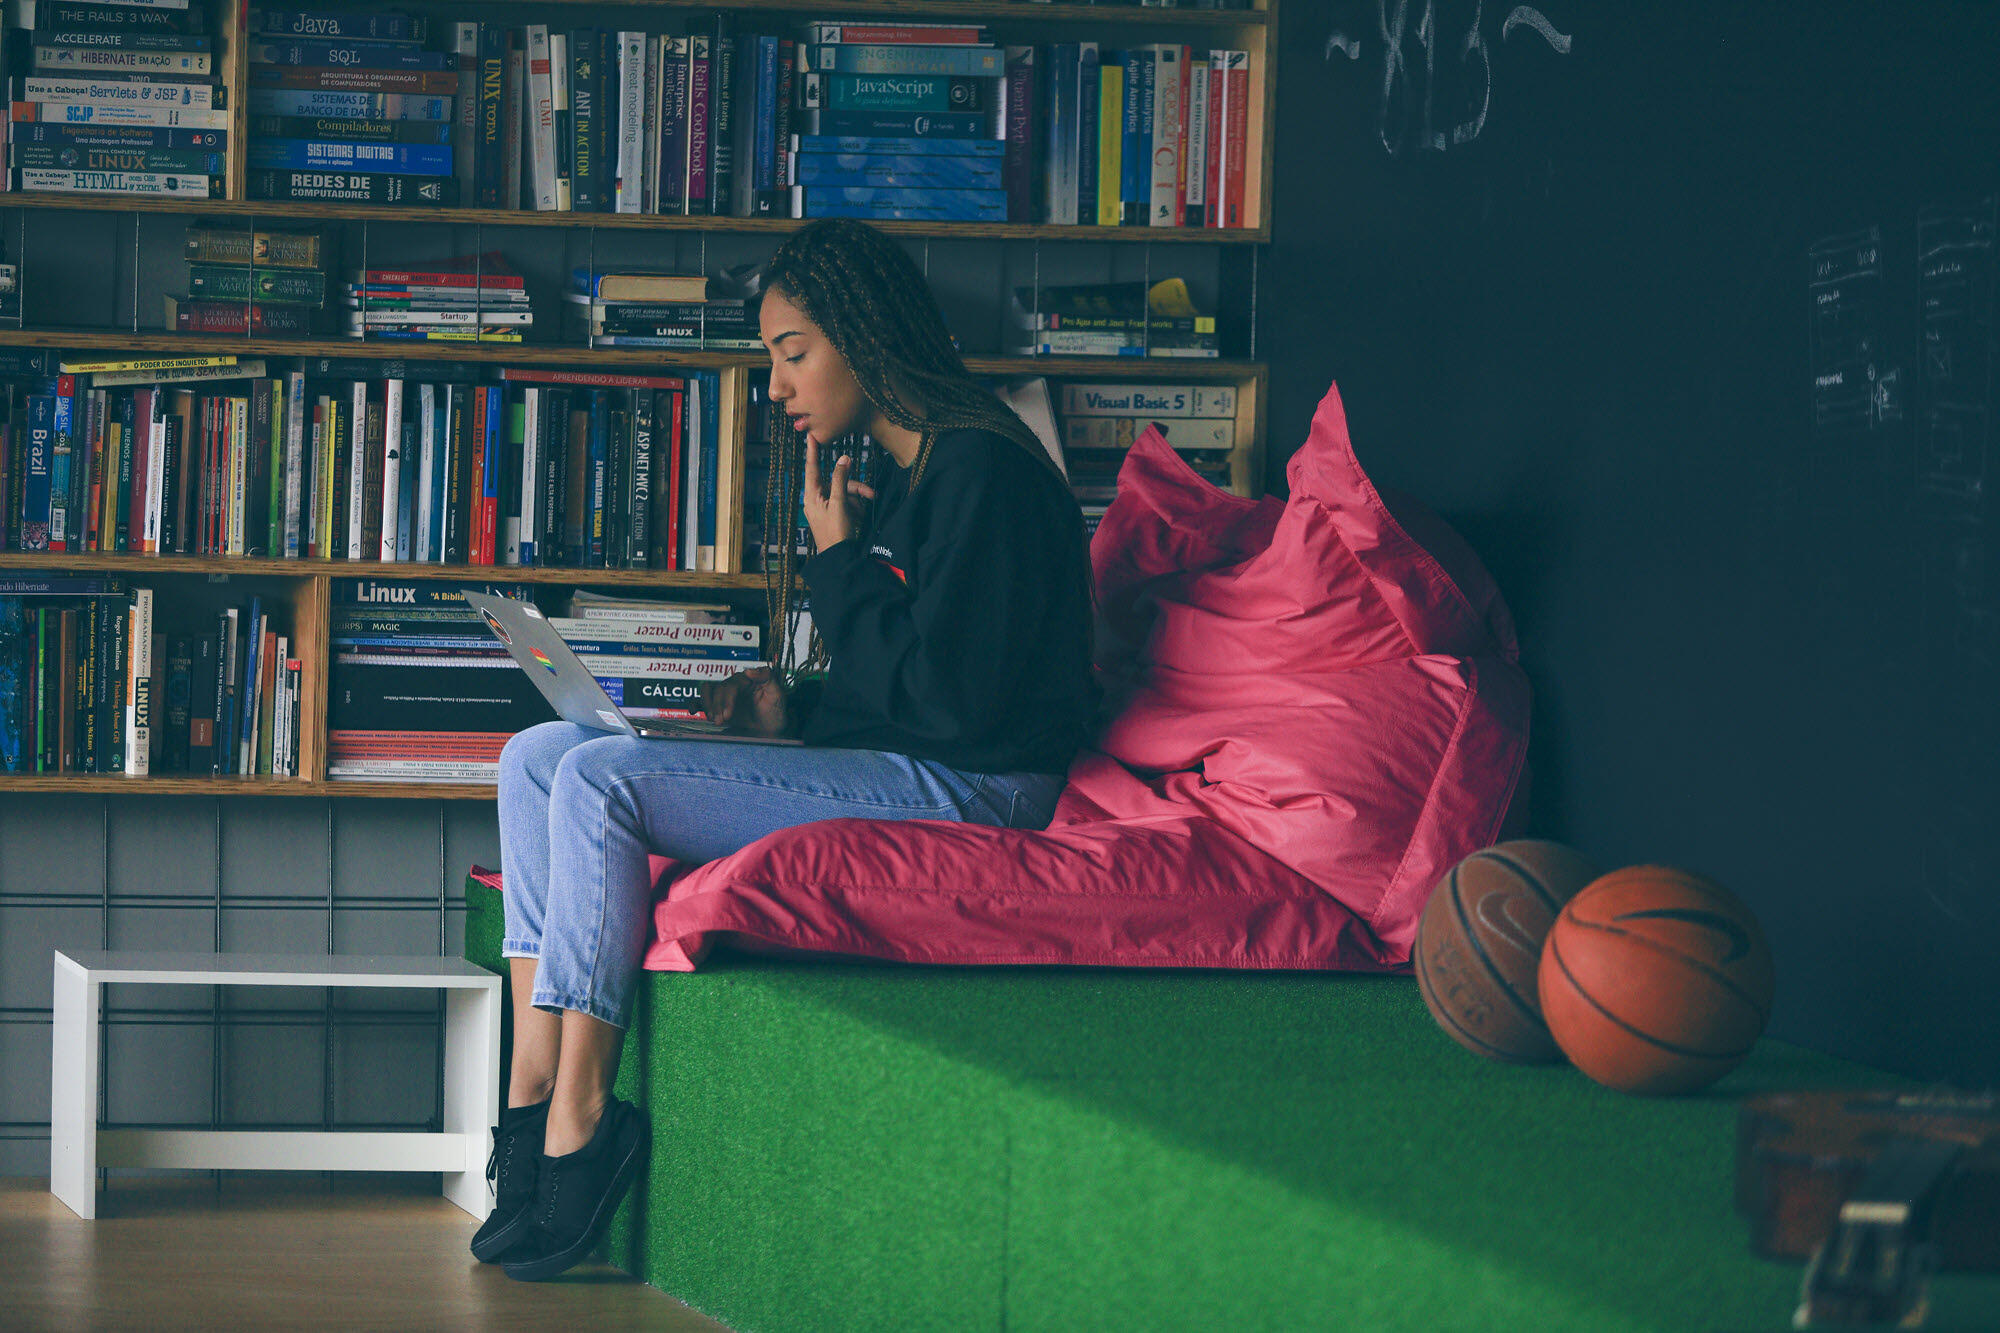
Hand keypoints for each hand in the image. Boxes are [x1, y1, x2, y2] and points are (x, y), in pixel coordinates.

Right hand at [700, 667, 795, 737]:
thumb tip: (749, 670)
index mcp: (747, 680)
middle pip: (719, 689)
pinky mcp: (719, 706)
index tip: (728, 714)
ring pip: (708, 691)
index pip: (732, 684)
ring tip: (714, 720)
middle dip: (718, 706)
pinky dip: (697, 704)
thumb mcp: (778, 694)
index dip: (727, 698)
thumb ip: (768, 678)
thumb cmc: (776, 712)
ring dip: (708, 705)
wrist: (772, 731)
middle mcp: (735, 685)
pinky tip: (697, 713)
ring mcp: (726, 696)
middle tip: (722, 721)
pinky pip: (703, 700)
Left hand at [801, 434, 875, 551]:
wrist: (840, 559)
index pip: (812, 468)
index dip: (812, 451)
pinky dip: (856, 508)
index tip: (811, 436)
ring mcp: (827, 507)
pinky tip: (860, 518)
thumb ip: (841, 480)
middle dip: (855, 487)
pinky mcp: (835, 514)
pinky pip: (847, 503)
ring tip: (865, 511)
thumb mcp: (839, 504)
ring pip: (845, 492)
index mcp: (812, 495)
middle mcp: (817, 499)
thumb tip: (843, 459)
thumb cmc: (836, 532)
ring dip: (858, 499)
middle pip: (837, 482)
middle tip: (871, 493)